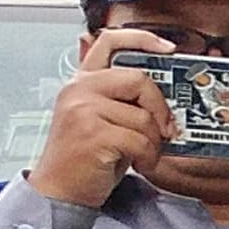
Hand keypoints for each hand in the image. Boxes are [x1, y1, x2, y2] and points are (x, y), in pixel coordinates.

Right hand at [26, 27, 177, 208]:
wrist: (59, 189)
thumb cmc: (86, 157)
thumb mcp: (100, 119)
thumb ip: (119, 99)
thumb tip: (159, 92)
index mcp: (82, 82)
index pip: (110, 42)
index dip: (142, 39)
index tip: (169, 49)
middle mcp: (79, 89)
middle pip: (139, 80)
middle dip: (160, 108)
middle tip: (164, 130)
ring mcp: (83, 110)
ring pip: (144, 117)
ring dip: (153, 142)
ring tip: (142, 155)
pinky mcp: (92, 133)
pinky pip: (141, 140)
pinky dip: (149, 157)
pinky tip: (138, 164)